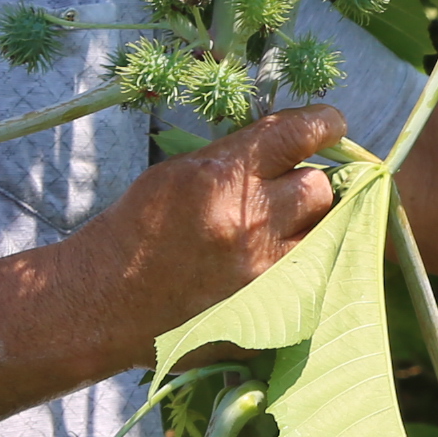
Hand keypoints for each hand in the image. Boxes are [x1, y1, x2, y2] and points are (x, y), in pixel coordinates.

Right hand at [60, 103, 347, 371]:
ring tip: (276, 233)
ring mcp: (263, 273)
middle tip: (284, 194)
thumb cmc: (140, 229)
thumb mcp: (181, 173)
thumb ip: (239, 157)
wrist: (106, 301)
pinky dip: (295, 269)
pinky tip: (264, 270)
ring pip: (324, 233)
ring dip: (306, 227)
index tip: (331, 124)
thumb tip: (292, 141)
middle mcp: (249, 223)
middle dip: (305, 185)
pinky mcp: (270, 313)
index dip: (324, 124)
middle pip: (319, 187)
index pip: (299, 134)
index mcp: (223, 178)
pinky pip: (310, 277)